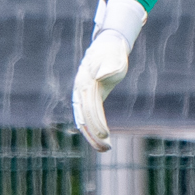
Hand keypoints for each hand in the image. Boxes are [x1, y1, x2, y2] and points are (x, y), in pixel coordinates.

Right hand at [72, 29, 131, 151]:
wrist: (107, 45)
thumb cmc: (113, 52)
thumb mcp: (115, 57)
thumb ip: (110, 66)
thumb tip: (100, 77)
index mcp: (85, 81)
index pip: (89, 106)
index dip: (96, 122)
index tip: (105, 135)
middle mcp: (80, 90)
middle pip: (84, 116)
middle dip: (94, 134)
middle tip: (106, 148)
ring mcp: (81, 95)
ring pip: (83, 119)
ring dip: (92, 135)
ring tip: (105, 149)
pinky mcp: (88, 98)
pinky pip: (87, 116)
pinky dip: (91, 129)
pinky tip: (98, 141)